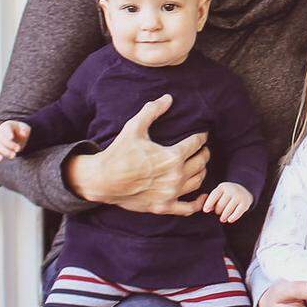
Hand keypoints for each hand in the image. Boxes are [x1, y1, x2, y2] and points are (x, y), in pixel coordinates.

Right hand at [0, 120, 30, 162]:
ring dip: (5, 152)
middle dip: (9, 145)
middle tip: (18, 149)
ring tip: (13, 156)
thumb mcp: (24, 128)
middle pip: (1, 139)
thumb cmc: (20, 130)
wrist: (15, 135)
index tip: (11, 137)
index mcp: (6, 126)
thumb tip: (23, 135)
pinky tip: (0, 159)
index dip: (7, 133)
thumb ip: (24, 130)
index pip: (5, 129)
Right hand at [63, 94, 209, 215]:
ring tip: (199, 165)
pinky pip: (188, 208)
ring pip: (198, 181)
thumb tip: (168, 97)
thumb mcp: (134, 127)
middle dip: (204, 153)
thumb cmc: (119, 152)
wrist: (103, 179)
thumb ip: (152, 111)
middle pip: (201, 162)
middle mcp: (175, 176)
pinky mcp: (163, 206)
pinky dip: (198, 203)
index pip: (196, 144)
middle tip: (202, 149)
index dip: (201, 137)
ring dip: (202, 171)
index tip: (201, 134)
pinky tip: (202, 196)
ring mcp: (170, 193)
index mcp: (172, 156)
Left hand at [203, 180, 252, 223]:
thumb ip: (211, 200)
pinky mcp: (245, 203)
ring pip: (228, 210)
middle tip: (218, 213)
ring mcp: (239, 196)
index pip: (214, 195)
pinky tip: (230, 220)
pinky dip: (233, 217)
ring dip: (224, 216)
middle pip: (220, 205)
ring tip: (222, 219)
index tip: (205, 211)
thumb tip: (206, 209)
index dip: (208, 203)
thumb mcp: (219, 194)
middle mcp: (231, 189)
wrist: (245, 191)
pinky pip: (237, 213)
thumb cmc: (227, 195)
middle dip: (218, 211)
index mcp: (223, 186)